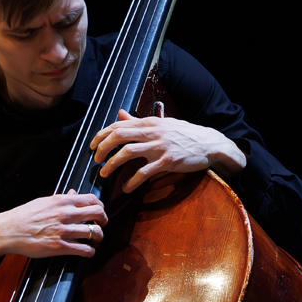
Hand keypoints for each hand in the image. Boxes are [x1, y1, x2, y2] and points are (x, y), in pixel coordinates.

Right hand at [0, 190, 106, 262]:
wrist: (7, 230)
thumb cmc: (23, 216)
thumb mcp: (43, 202)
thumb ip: (62, 198)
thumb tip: (74, 194)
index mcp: (61, 201)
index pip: (93, 199)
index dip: (100, 206)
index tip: (99, 212)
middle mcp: (65, 214)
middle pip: (99, 214)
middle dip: (104, 221)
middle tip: (101, 225)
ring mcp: (63, 231)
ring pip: (95, 232)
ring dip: (99, 238)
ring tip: (94, 240)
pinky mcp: (59, 247)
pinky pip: (84, 250)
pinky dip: (90, 252)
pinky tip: (87, 251)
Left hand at [89, 109, 246, 192]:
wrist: (209, 143)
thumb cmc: (183, 134)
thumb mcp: (160, 123)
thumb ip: (137, 120)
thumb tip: (120, 113)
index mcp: (147, 122)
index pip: (117, 125)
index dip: (100, 135)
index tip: (92, 146)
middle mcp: (151, 131)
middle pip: (117, 136)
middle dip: (101, 149)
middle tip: (95, 160)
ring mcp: (159, 146)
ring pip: (127, 152)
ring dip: (112, 164)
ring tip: (104, 174)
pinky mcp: (168, 161)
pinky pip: (144, 172)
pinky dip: (132, 181)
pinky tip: (126, 188)